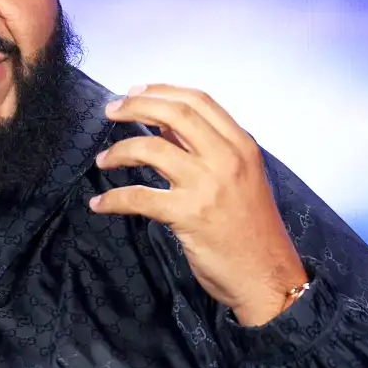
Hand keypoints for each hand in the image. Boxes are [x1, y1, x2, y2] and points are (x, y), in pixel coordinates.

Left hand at [91, 84, 306, 326]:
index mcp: (241, 146)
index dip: (161, 90)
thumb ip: (207, 149)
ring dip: (118, 151)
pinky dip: (112, 199)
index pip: (199, 101)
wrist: (267, 277)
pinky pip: (138, 197)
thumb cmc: (250, 229)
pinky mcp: (188, 215)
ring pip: (150, 148)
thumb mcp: (239, 179)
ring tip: (102, 160)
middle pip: (174, 113)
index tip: (134, 91)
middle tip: (110, 111)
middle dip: (135, 106)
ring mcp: (208, 186)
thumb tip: (164, 123)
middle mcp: (227, 159)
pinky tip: (99, 204)